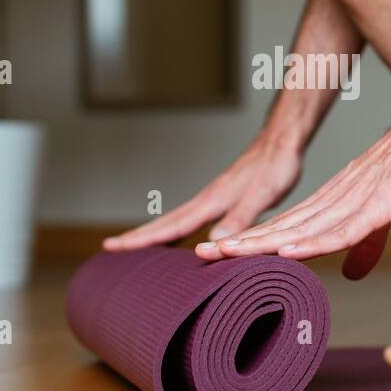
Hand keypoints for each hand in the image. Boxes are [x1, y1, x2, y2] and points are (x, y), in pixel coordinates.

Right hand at [103, 135, 302, 250]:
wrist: (281, 142)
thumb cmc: (273, 168)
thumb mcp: (259, 197)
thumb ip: (237, 219)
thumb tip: (212, 244)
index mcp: (210, 203)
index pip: (169, 226)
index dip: (142, 239)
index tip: (114, 247)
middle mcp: (205, 201)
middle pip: (164, 223)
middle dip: (136, 237)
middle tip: (109, 248)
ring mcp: (211, 200)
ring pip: (175, 221)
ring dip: (153, 234)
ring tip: (133, 247)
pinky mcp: (221, 200)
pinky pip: (190, 220)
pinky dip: (176, 231)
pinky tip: (178, 240)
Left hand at [194, 102, 390, 278]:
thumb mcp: (385, 213)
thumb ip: (367, 243)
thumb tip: (352, 273)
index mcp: (334, 202)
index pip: (285, 227)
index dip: (252, 243)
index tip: (218, 256)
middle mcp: (336, 200)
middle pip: (283, 227)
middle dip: (242, 244)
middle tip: (201, 255)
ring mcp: (355, 200)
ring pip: (302, 228)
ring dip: (263, 243)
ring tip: (226, 254)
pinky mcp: (379, 204)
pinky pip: (342, 229)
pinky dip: (313, 242)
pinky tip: (287, 252)